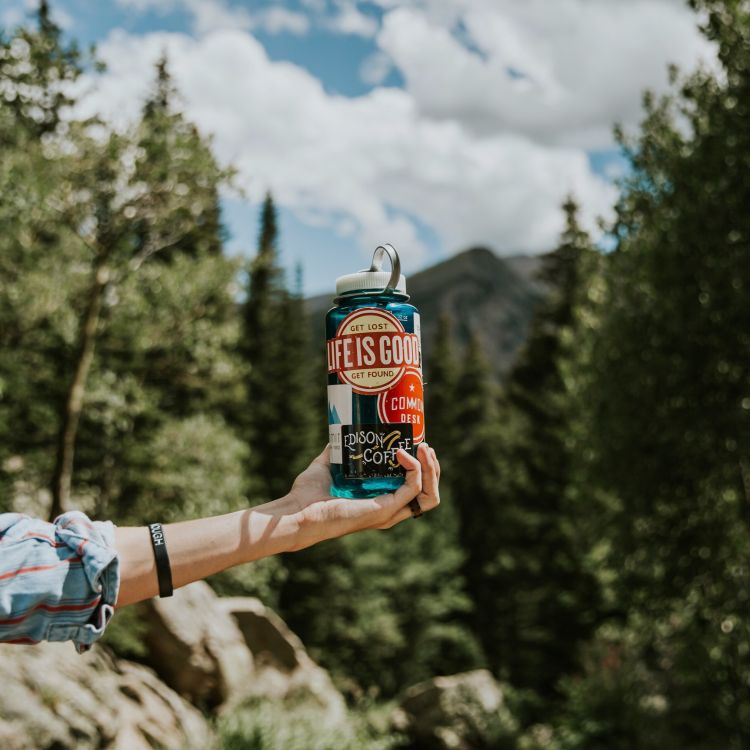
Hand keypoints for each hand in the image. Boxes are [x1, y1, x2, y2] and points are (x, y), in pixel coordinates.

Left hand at [284, 442, 440, 551]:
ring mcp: (389, 512)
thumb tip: (342, 430)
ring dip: (432, 469)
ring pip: (429, 494)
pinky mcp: (385, 509)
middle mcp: (389, 509)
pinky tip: (402, 453)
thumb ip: (338, 450)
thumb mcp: (327, 465)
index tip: (416, 444)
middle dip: (433, 468)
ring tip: (424, 448)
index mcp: (380, 501)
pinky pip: (413, 489)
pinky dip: (414, 469)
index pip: (415, 488)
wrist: (297, 510)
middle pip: (428, 493)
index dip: (421, 467)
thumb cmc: (308, 494)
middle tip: (424, 446)